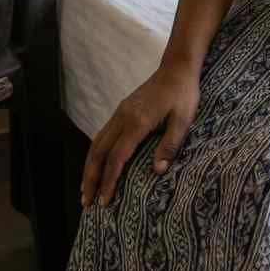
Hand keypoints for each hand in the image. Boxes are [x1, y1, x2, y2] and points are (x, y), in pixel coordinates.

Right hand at [80, 63, 200, 207]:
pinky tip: (96, 165)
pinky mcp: (122, 110)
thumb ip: (170, 145)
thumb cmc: (183, 94)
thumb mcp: (184, 120)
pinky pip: (102, 135)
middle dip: (91, 179)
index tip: (105, 201)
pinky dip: (95, 154)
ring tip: (86, 189)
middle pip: (98, 152)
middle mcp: (123, 117)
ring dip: (89, 167)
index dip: (109, 181)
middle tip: (86, 202)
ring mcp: (120, 113)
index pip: (117, 158)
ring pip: (96, 143)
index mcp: (137, 122)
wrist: (177, 68)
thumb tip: (158, 172)